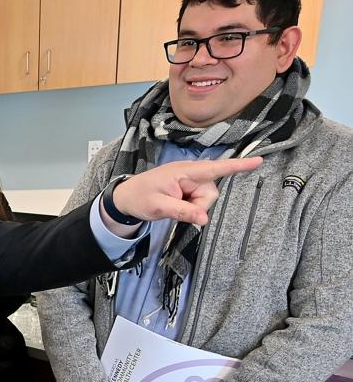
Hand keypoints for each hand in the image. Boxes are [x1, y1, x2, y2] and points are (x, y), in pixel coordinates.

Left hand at [106, 156, 263, 229]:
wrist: (124, 199)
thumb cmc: (139, 198)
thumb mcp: (158, 207)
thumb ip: (182, 211)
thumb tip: (204, 220)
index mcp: (184, 171)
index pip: (215, 168)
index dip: (237, 166)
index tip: (258, 161)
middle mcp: (191, 173)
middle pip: (211, 192)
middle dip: (198, 205)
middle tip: (175, 208)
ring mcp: (190, 181)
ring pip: (206, 200)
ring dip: (193, 207)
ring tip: (173, 205)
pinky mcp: (189, 189)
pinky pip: (199, 202)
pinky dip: (190, 207)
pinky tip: (176, 205)